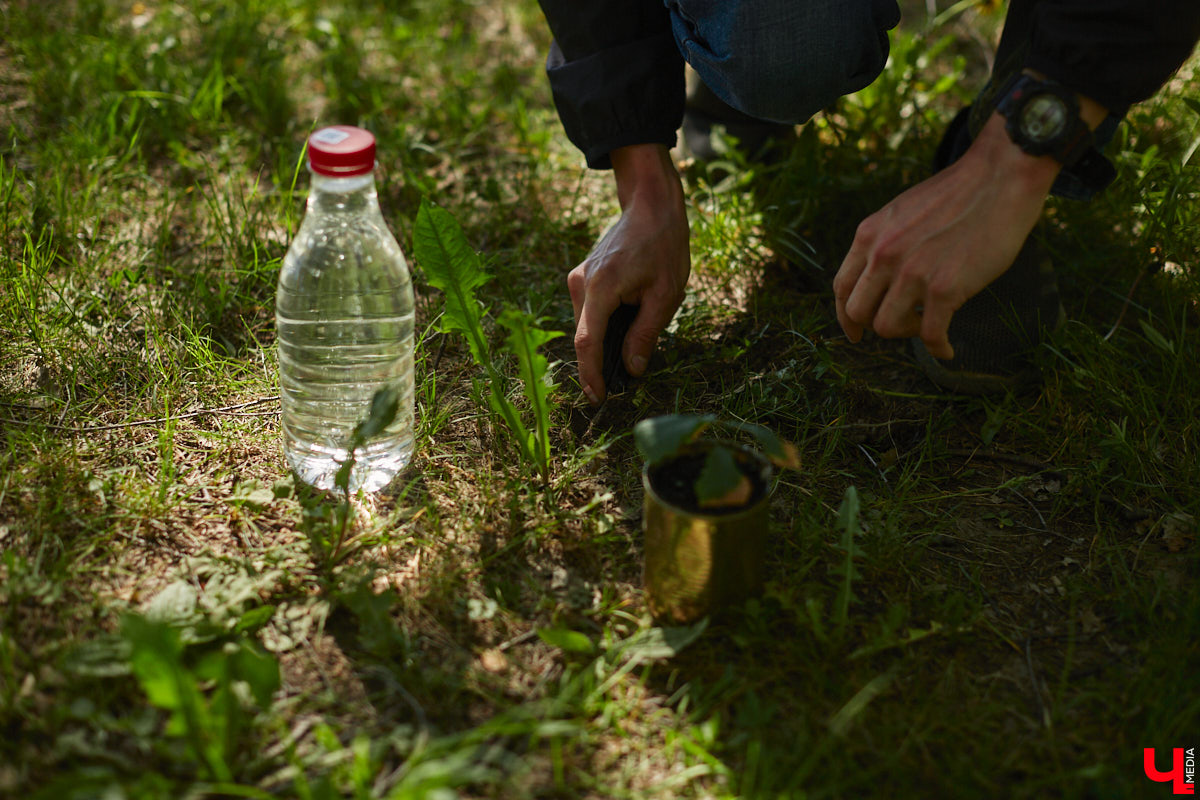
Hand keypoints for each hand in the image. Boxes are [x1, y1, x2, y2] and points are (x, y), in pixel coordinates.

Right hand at [569, 144, 689, 402]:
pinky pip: (589, 313)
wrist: (650, 206)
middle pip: (585, 337)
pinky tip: (625, 328)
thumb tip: (632, 368)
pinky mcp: (581, 277)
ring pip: (586, 326)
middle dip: (599, 364)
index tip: (597, 399)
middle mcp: (581, 283)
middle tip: (620, 387)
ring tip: (629, 353)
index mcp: (602, 287)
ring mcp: (578, 279)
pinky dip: (603, 328)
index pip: (588, 342)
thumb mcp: (666, 295)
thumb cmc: (663, 246)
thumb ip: (646, 334)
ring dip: (603, 344)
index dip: (591, 374)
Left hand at [833, 113, 1060, 358]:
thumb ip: (885, 242)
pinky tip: (947, 350)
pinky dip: (938, 349)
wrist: (999, 176)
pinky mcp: (944, 288)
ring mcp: (912, 272)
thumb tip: (879, 276)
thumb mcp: (902, 212)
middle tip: (897, 329)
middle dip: (872, 327)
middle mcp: (883, 255)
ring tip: (926, 325)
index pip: (841, 286)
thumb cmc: (958, 194)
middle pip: (857, 312)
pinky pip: (930, 334)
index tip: (855, 330)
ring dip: (906, 333)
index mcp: (870, 235)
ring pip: (886, 327)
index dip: (845, 315)